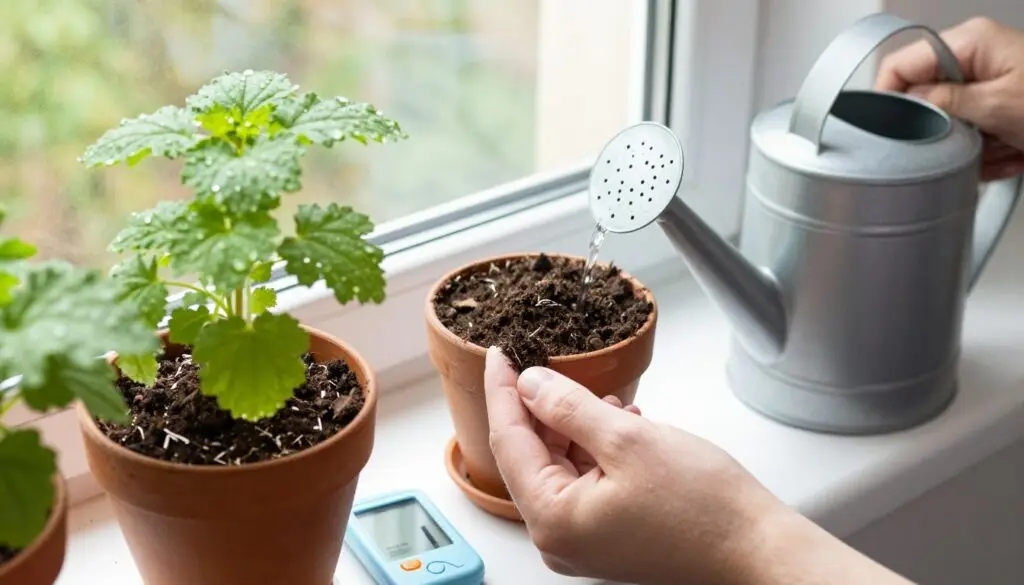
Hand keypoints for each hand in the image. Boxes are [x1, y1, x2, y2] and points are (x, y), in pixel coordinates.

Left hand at [483, 347, 914, 584]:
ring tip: (596, 394)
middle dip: (541, 407)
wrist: (757, 552)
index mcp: (553, 520)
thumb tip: (530, 384)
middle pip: (531, 455)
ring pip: (560, 465)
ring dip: (574, 425)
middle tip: (543, 362)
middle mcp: (560, 538)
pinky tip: (619, 422)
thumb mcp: (627, 439)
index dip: (502, 392)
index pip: (509, 442)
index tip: (499, 355)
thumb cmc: (705, 509)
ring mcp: (584, 541)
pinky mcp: (608, 536)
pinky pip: (585, 481)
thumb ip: (568, 407)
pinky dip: (595, 448)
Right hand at [875, 17, 1023, 180]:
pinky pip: (973, 137)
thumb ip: (942, 102)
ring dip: (973, 147)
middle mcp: (973, 59)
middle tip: (964, 143)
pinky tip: (1012, 156)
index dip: (887, 97)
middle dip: (943, 131)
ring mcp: (985, 84)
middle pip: (924, 100)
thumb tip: (905, 105)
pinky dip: (990, 154)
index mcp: (969, 43)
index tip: (884, 129)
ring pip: (949, 125)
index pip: (900, 64)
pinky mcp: (996, 109)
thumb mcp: (998, 105)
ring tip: (1003, 150)